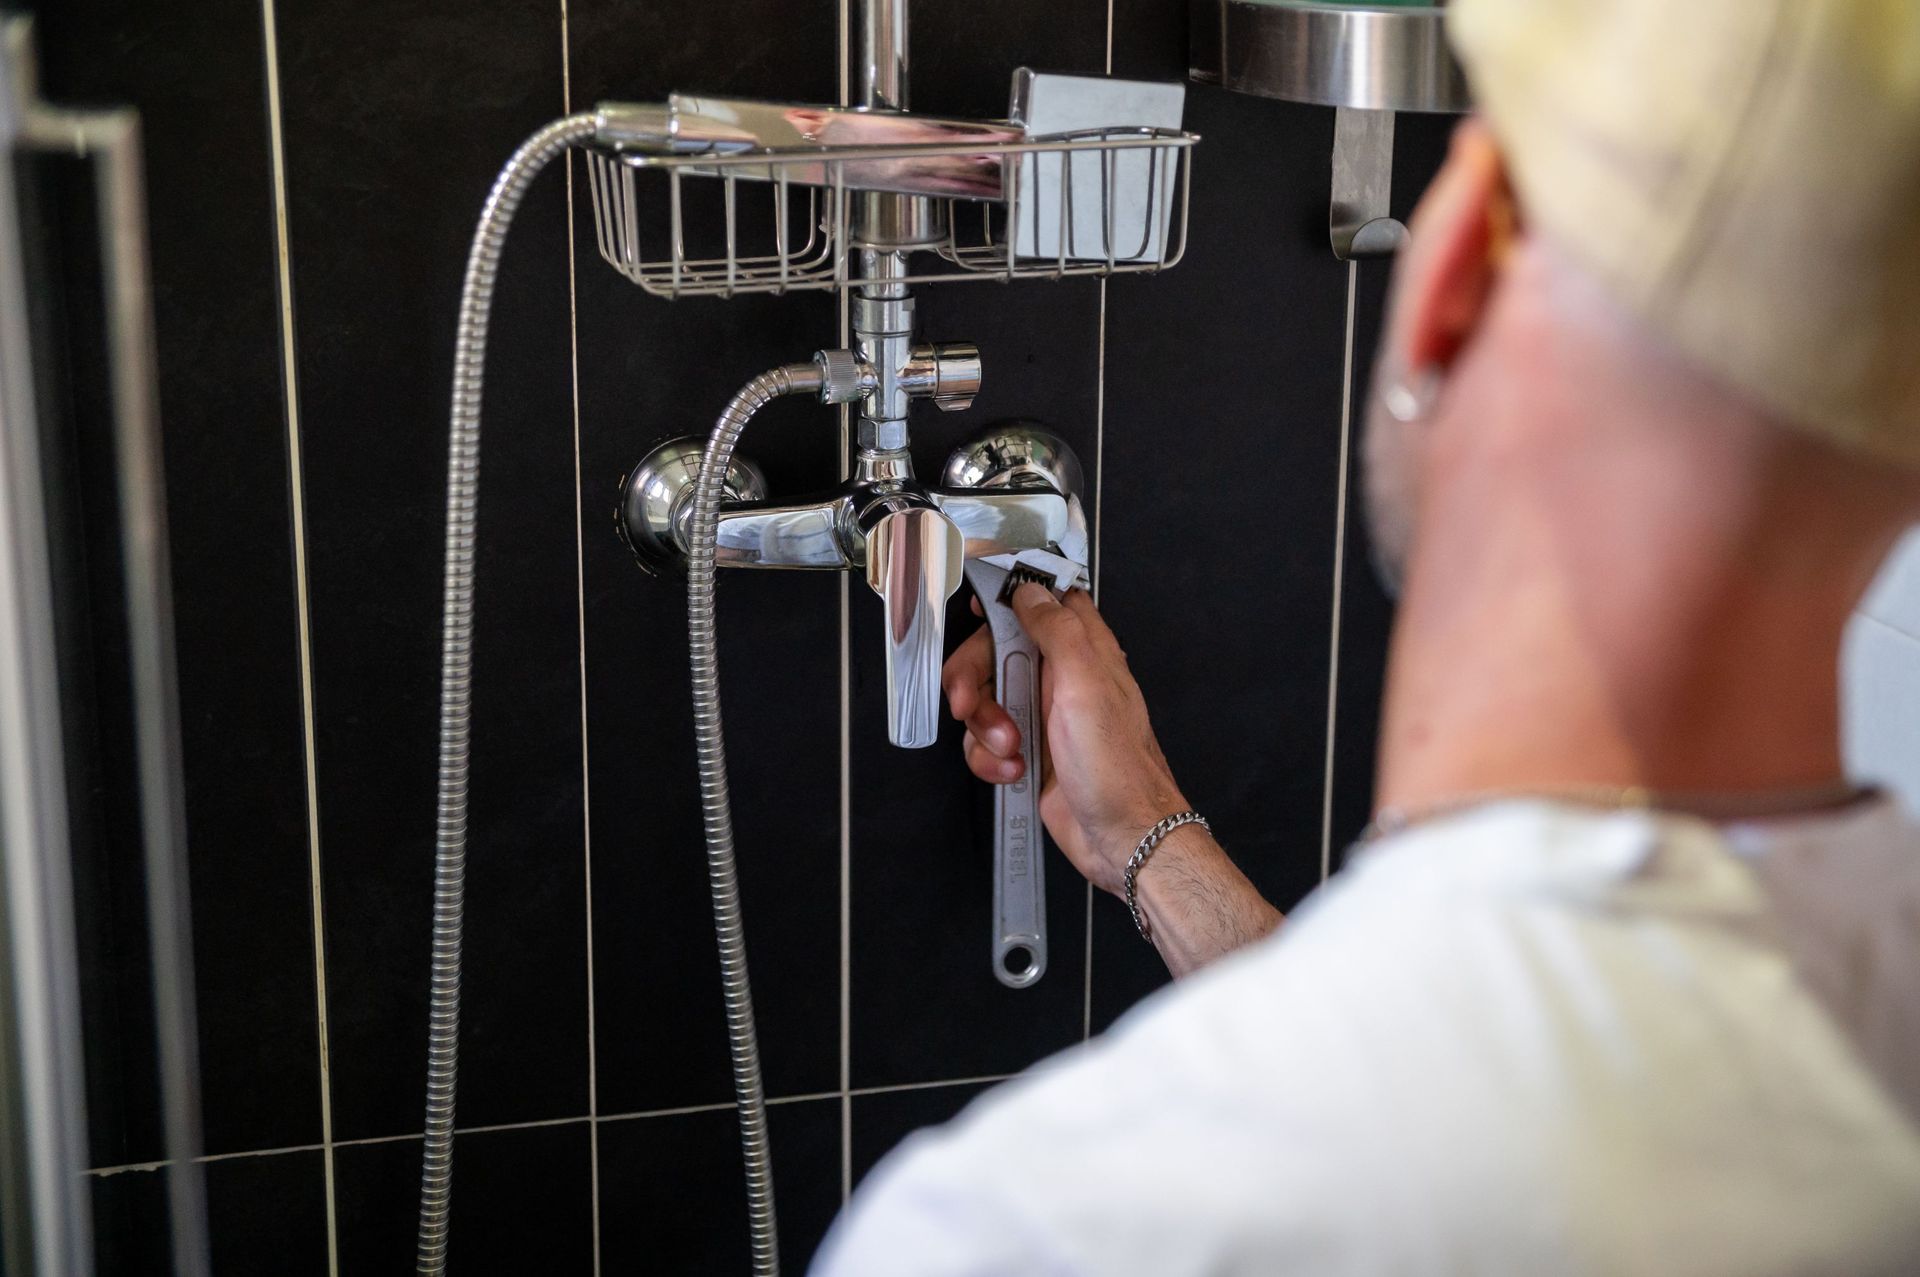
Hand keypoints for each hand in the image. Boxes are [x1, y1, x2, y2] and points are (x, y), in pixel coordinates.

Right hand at [942, 585, 1188, 895]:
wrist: (1123, 838)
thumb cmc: (1116, 765)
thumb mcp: (1086, 683)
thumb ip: (1057, 629)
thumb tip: (1029, 589)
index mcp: (1083, 651)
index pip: (1041, 603)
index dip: (1007, 599)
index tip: (978, 613)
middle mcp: (1061, 678)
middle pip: (994, 653)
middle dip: (973, 680)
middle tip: (968, 704)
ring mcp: (1042, 716)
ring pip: (984, 700)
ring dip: (984, 728)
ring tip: (1011, 751)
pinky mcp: (1029, 752)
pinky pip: (986, 743)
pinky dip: (990, 759)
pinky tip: (1014, 771)